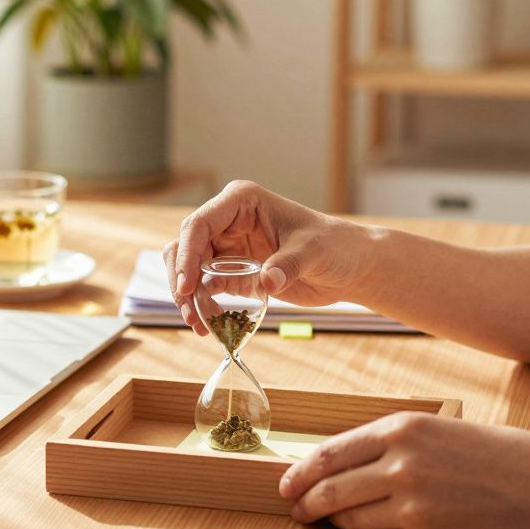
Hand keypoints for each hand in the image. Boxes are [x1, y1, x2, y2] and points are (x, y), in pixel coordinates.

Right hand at [163, 180, 367, 333]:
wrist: (348, 267)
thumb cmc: (335, 246)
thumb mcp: (314, 251)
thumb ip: (289, 263)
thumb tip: (267, 280)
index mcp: (242, 202)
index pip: (200, 224)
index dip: (187, 254)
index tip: (188, 286)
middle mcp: (228, 221)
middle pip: (185, 247)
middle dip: (182, 280)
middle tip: (190, 312)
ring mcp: (228, 247)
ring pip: (189, 269)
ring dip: (187, 297)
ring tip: (198, 325)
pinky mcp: (232, 272)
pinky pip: (205, 288)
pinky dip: (201, 306)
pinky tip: (209, 326)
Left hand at [279, 412, 529, 528]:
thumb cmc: (501, 457)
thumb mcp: (441, 431)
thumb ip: (392, 442)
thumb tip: (342, 463)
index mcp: (403, 429)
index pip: (329, 454)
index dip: (300, 474)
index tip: (287, 485)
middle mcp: (401, 465)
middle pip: (329, 491)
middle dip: (306, 504)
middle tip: (297, 511)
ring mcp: (411, 506)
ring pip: (351, 521)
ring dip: (342, 524)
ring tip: (346, 521)